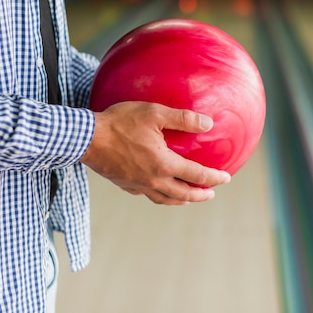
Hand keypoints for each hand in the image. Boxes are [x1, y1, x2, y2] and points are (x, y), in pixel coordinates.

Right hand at [81, 101, 230, 204]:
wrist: (86, 139)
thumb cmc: (121, 122)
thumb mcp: (155, 114)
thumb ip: (183, 119)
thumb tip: (208, 123)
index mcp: (164, 165)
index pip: (196, 175)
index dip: (214, 178)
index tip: (226, 178)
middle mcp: (153, 180)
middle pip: (183, 194)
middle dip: (200, 195)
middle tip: (211, 193)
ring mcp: (138, 185)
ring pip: (165, 199)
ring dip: (181, 199)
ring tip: (189, 197)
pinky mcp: (125, 185)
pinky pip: (148, 195)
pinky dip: (160, 196)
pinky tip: (160, 190)